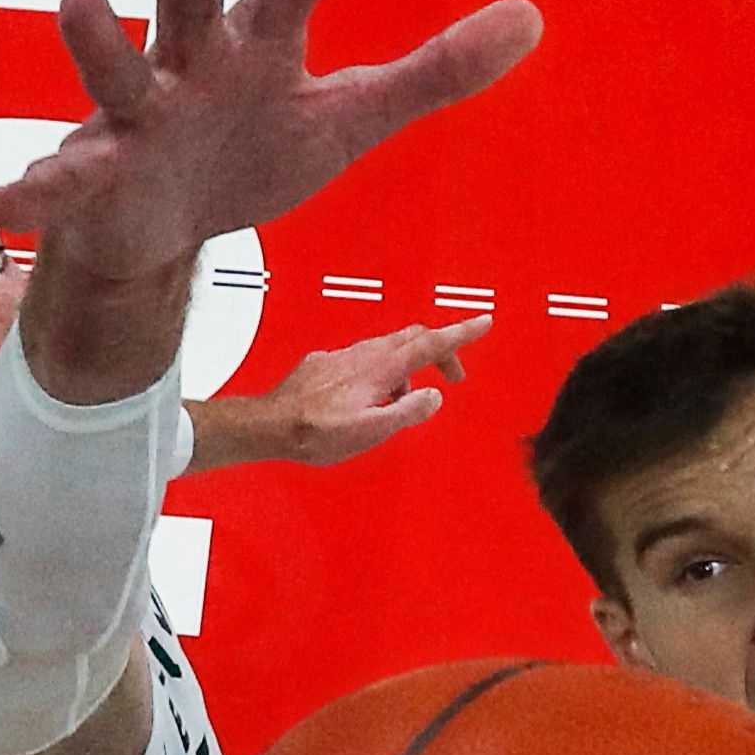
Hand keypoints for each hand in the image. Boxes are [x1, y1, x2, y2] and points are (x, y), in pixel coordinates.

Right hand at [0, 0, 540, 286]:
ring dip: (96, 38)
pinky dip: (34, 189)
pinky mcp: (93, 179)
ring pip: (113, 70)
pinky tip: (8, 199)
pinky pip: (61, 181)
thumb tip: (532, 18)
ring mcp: (133, 118)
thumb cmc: (247, 155)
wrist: (160, 235)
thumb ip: (432, 72)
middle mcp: (189, 62)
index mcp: (256, 43)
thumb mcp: (349, 119)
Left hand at [190, 314, 483, 470]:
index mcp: (381, 369)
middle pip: (413, 338)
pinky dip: (382, 372)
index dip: (460, 334)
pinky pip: (365, 358)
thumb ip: (406, 412)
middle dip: (441, 350)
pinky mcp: (328, 363)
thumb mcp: (371, 430)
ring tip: (407, 401)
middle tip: (455, 374)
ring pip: (389, 348)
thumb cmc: (317, 433)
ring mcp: (344, 356)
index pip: (429, 344)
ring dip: (409, 367)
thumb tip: (433, 396)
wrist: (271, 425)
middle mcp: (363, 355)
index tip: (482, 321)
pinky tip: (371, 397)